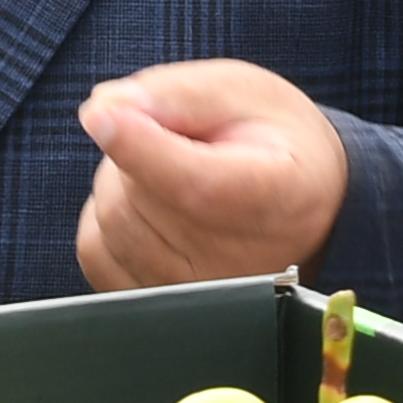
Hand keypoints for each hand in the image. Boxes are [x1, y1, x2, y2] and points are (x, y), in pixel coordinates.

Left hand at [74, 59, 351, 291]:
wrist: (305, 206)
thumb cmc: (274, 141)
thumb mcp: (244, 93)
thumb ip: (178, 94)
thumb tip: (106, 108)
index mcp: (278, 196)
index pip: (194, 184)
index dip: (138, 147)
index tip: (103, 113)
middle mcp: (242, 262)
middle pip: (137, 195)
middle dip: (132, 147)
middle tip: (176, 136)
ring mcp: (201, 295)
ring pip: (110, 220)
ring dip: (118, 181)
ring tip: (168, 171)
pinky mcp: (163, 308)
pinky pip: (96, 250)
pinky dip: (105, 217)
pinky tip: (147, 204)